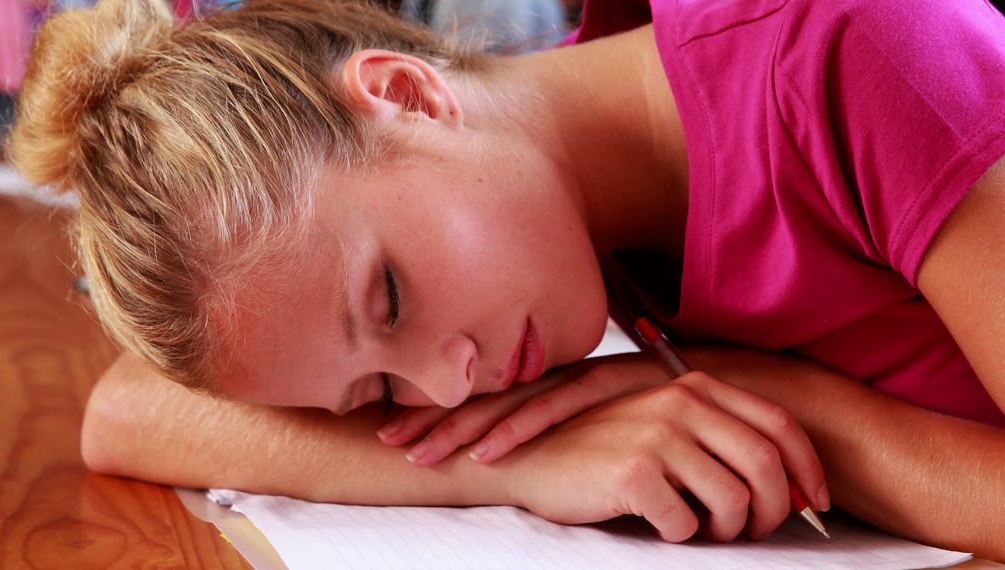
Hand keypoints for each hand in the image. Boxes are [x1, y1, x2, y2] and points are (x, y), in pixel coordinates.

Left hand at [377, 354, 668, 465]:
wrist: (760, 390)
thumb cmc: (688, 420)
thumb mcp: (620, 429)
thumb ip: (579, 437)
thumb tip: (542, 461)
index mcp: (567, 377)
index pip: (496, 391)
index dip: (446, 407)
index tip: (401, 427)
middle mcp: (574, 369)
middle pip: (491, 388)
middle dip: (434, 411)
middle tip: (385, 435)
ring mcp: (595, 373)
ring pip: (516, 397)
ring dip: (463, 424)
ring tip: (416, 450)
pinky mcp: (623, 383)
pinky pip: (562, 407)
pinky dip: (522, 430)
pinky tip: (487, 455)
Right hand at [497, 372, 828, 541]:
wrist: (530, 456)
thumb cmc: (605, 450)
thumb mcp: (666, 426)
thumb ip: (720, 439)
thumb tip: (788, 485)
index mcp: (695, 387)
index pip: (779, 425)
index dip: (807, 470)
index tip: (813, 503)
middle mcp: (680, 402)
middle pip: (767, 466)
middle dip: (772, 511)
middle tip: (751, 530)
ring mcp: (657, 435)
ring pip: (734, 502)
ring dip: (726, 530)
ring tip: (700, 527)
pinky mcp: (634, 472)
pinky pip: (686, 524)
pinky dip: (679, 534)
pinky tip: (657, 521)